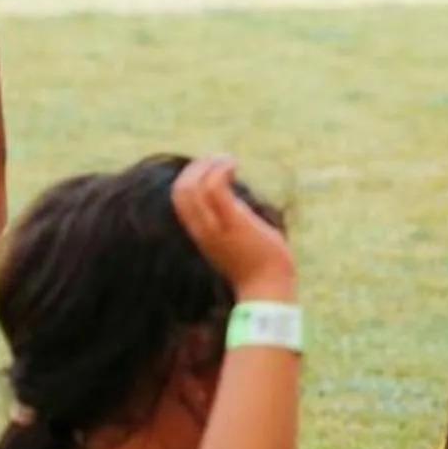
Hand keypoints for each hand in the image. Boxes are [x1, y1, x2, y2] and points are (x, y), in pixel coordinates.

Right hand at [170, 154, 295, 299]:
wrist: (268, 287)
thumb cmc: (259, 264)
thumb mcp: (238, 237)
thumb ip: (231, 221)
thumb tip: (240, 203)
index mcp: (201, 232)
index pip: (179, 199)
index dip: (190, 177)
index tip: (212, 168)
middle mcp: (202, 230)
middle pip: (180, 191)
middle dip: (197, 167)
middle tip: (220, 161)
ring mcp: (215, 226)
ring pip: (192, 188)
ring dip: (209, 165)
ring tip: (229, 161)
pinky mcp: (233, 222)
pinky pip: (215, 188)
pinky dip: (220, 169)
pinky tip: (233, 166)